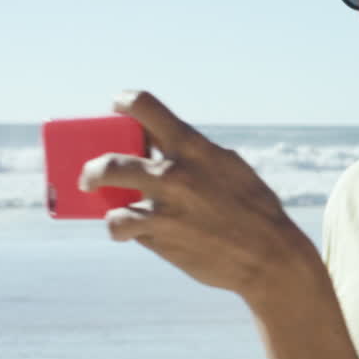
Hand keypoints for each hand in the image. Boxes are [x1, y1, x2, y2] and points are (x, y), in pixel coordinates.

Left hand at [78, 90, 317, 300]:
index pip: (145, 107)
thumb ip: (195, 155)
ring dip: (102, 201)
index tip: (117, 108)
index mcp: (194, 147)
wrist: (269, 255)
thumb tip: (160, 144)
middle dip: (92, 168)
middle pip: (110, 160)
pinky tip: (129, 232)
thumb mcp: (229, 168)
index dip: (124, 102)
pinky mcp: (159, 236)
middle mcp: (174, 173)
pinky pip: (121, 226)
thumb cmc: (252, 209)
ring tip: (108, 209)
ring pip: (109, 199)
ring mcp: (164, 206)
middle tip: (89, 176)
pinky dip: (121, 229)